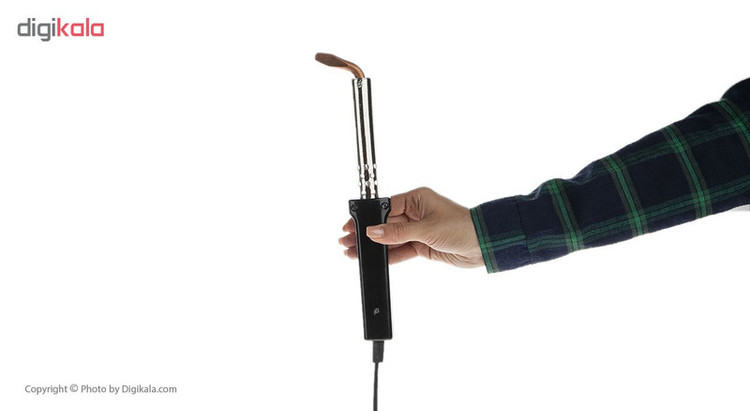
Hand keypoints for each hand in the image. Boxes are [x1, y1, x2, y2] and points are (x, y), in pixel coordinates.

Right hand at [339, 187, 482, 267]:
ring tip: (354, 253)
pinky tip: (373, 259)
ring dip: (374, 247)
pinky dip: (388, 256)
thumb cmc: (462, 227)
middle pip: (384, 225)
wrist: (484, 245)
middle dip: (367, 235)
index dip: (368, 218)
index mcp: (416, 199)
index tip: (352, 226)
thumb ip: (398, 233)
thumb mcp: (426, 229)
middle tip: (347, 242)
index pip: (385, 207)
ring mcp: (418, 230)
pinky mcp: (422, 245)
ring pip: (390, 239)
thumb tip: (374, 233)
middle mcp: (416, 213)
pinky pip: (400, 251)